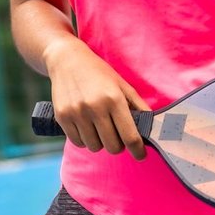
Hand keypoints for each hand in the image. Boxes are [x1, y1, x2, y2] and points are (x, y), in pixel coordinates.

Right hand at [43, 41, 148, 159]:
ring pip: (94, 146)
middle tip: (117, 135)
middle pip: (112, 146)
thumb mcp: (122, 85)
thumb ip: (139, 106)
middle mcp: (95, 107)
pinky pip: (78, 142)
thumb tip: (152, 127)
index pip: (130, 137)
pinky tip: (86, 127)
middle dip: (118, 145)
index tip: (140, 154)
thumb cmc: (98, 72)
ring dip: (100, 142)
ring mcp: (77, 113)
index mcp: (114, 99)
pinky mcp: (62, 117)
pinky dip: (84, 139)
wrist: (67, 60)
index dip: (138, 150)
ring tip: (100, 128)